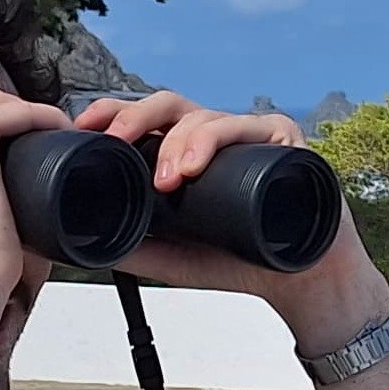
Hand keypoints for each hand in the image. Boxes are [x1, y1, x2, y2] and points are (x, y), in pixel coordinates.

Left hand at [82, 92, 388, 354]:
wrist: (304, 283)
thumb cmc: (247, 262)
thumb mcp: (179, 261)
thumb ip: (139, 251)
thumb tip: (87, 249)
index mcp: (190, 153)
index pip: (148, 119)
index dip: (115, 112)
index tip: (84, 125)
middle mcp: (219, 137)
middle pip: (171, 105)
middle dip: (137, 117)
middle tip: (115, 142)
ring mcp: (252, 136)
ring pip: (206, 117)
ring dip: (180, 141)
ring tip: (167, 178)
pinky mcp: (286, 140)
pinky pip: (250, 127)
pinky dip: (220, 140)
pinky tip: (199, 165)